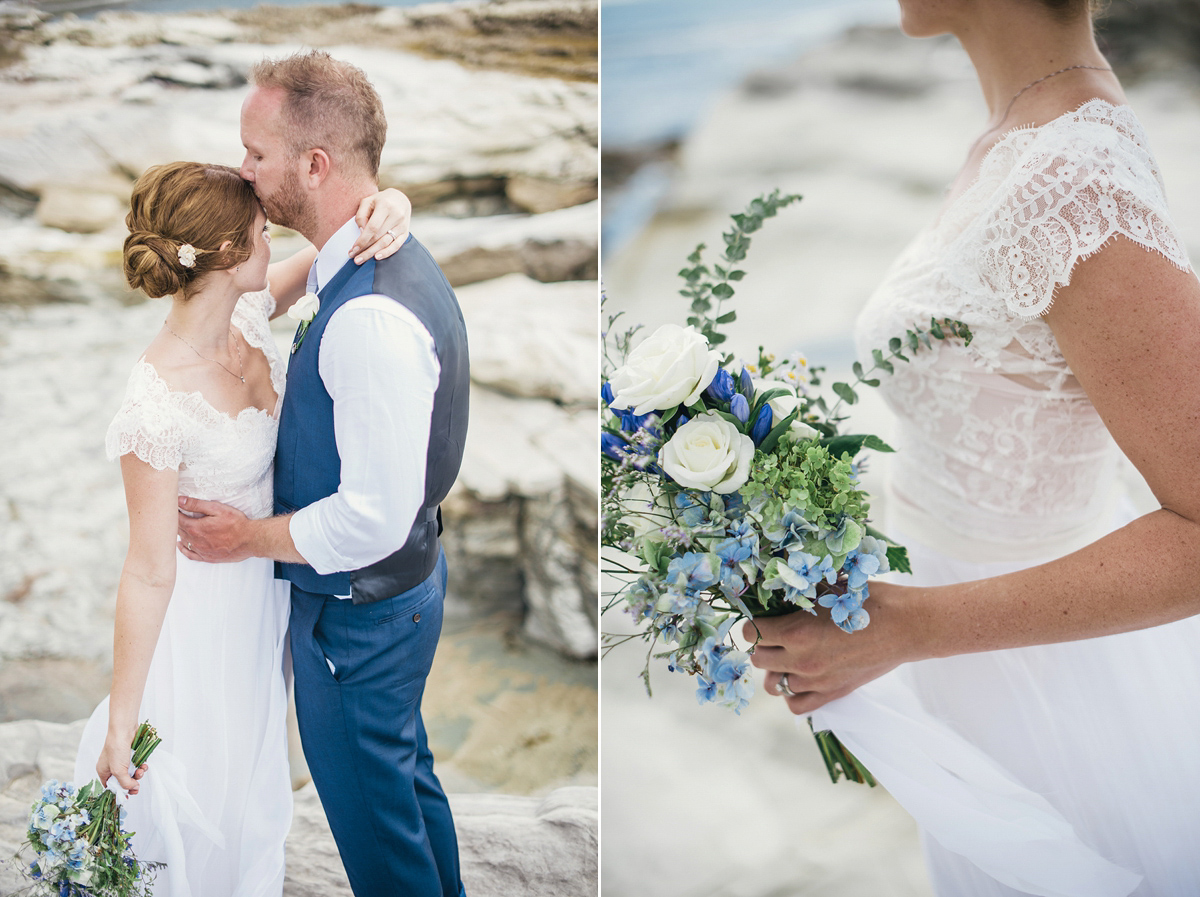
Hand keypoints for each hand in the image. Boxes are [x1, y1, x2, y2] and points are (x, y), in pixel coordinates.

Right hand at [96, 732, 147, 794]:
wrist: (125, 729)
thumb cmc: (116, 748)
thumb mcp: (118, 770)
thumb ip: (125, 782)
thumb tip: (134, 788)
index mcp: (104, 771)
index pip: (111, 786)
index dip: (120, 791)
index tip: (128, 795)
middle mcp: (112, 767)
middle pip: (123, 781)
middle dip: (132, 782)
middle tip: (137, 784)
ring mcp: (123, 760)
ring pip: (132, 773)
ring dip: (138, 774)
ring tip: (141, 770)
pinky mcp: (132, 755)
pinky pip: (138, 765)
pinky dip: (142, 766)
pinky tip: (144, 765)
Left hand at [177, 496, 251, 562]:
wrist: (249, 540)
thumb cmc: (236, 523)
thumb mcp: (217, 508)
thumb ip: (196, 505)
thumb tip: (180, 500)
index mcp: (196, 528)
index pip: (177, 519)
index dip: (174, 512)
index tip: (173, 506)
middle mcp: (195, 541)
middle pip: (178, 530)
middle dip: (176, 522)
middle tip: (175, 514)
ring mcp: (200, 550)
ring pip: (183, 541)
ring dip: (180, 533)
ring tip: (178, 526)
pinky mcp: (207, 557)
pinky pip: (190, 554)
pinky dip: (183, 549)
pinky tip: (181, 545)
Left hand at [349, 187, 411, 264]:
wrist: (400, 198)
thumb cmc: (380, 200)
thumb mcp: (368, 201)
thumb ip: (362, 215)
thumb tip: (361, 231)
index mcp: (385, 206)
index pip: (373, 227)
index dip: (363, 239)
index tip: (353, 249)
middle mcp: (396, 216)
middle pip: (378, 237)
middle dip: (365, 249)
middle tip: (354, 258)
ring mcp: (402, 225)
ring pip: (386, 243)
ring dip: (372, 253)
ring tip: (361, 260)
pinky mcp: (406, 232)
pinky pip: (396, 245)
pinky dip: (387, 253)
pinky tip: (377, 257)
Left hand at [744, 581, 921, 714]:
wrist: (906, 626)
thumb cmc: (870, 600)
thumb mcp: (829, 589)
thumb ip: (799, 594)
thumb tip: (777, 588)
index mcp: (796, 632)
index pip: (750, 634)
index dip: (752, 624)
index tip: (761, 618)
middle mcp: (802, 661)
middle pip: (759, 660)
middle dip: (762, 646)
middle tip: (775, 635)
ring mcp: (816, 681)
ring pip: (773, 685)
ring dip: (774, 670)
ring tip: (786, 657)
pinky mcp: (833, 693)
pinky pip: (797, 706)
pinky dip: (792, 694)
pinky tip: (800, 678)